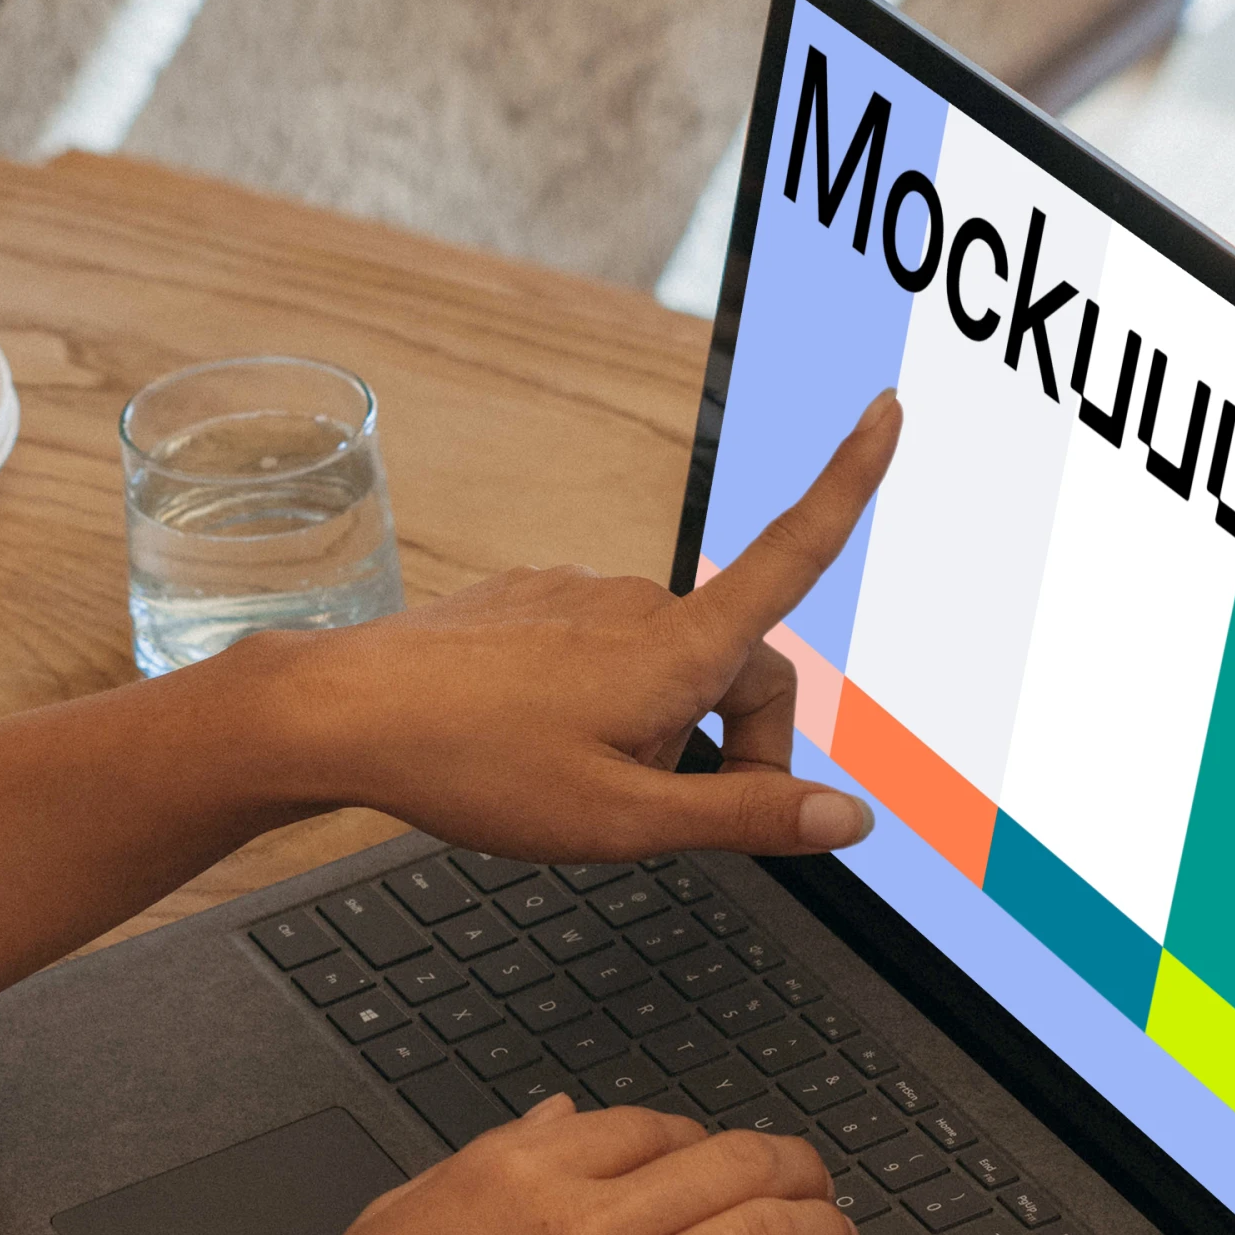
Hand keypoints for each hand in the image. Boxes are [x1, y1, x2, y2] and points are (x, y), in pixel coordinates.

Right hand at [182, 1098, 858, 1234]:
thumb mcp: (405, 1211)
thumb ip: (495, 1159)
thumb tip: (563, 1121)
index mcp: (518, 1171)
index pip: (653, 1128)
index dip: (705, 1141)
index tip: (725, 1161)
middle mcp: (577, 1226)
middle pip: (730, 1167)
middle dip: (794, 1168)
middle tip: (818, 1184)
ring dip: (822, 1233)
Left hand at [247, 391, 900, 866]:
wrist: (347, 714)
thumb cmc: (477, 768)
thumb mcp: (625, 822)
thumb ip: (747, 818)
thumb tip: (851, 819)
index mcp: (679, 649)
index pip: (791, 553)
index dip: (849, 481)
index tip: (886, 412)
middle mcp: (639, 603)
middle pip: (744, 668)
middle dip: (742, 744)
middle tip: (678, 821)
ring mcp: (584, 596)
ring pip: (670, 667)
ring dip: (664, 729)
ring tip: (581, 784)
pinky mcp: (537, 602)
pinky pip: (608, 652)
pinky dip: (608, 703)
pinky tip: (541, 744)